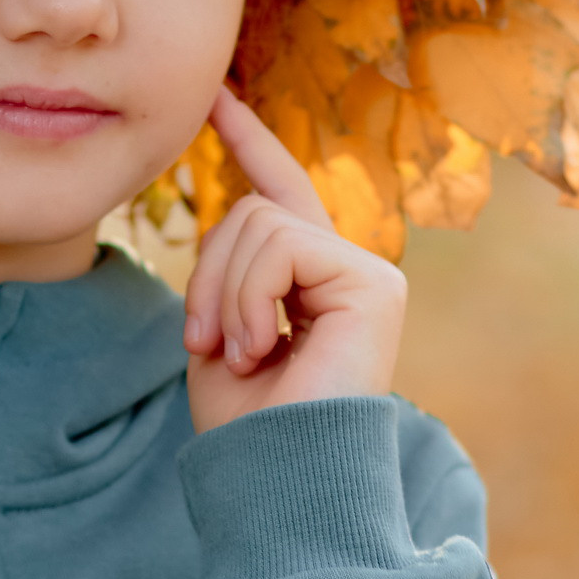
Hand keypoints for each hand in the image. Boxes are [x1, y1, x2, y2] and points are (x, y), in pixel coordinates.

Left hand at [183, 88, 406, 432]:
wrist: (276, 479)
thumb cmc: (246, 428)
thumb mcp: (219, 332)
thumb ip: (230, 268)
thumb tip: (235, 204)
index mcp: (311, 283)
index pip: (281, 193)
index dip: (250, 141)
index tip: (215, 99)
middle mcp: (349, 271)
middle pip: (252, 208)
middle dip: (207, 271)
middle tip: (204, 345)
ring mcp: (369, 276)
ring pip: (260, 221)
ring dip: (224, 293)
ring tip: (239, 356)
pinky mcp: (374, 285)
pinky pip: (283, 245)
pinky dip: (250, 297)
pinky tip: (262, 349)